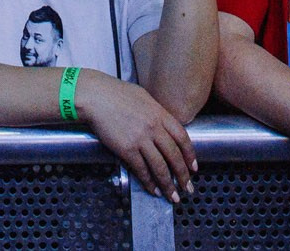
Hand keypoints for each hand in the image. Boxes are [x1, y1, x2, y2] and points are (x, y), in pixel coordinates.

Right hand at [72, 72, 196, 200]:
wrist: (96, 97)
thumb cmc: (116, 93)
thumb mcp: (144, 97)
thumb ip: (156, 113)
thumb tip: (163, 125)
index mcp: (160, 114)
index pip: (182, 138)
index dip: (190, 155)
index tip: (193, 167)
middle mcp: (154, 128)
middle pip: (174, 156)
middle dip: (183, 175)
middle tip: (187, 188)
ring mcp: (140, 139)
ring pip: (160, 167)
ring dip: (168, 184)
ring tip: (172, 196)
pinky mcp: (126, 149)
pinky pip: (141, 169)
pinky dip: (148, 182)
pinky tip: (153, 190)